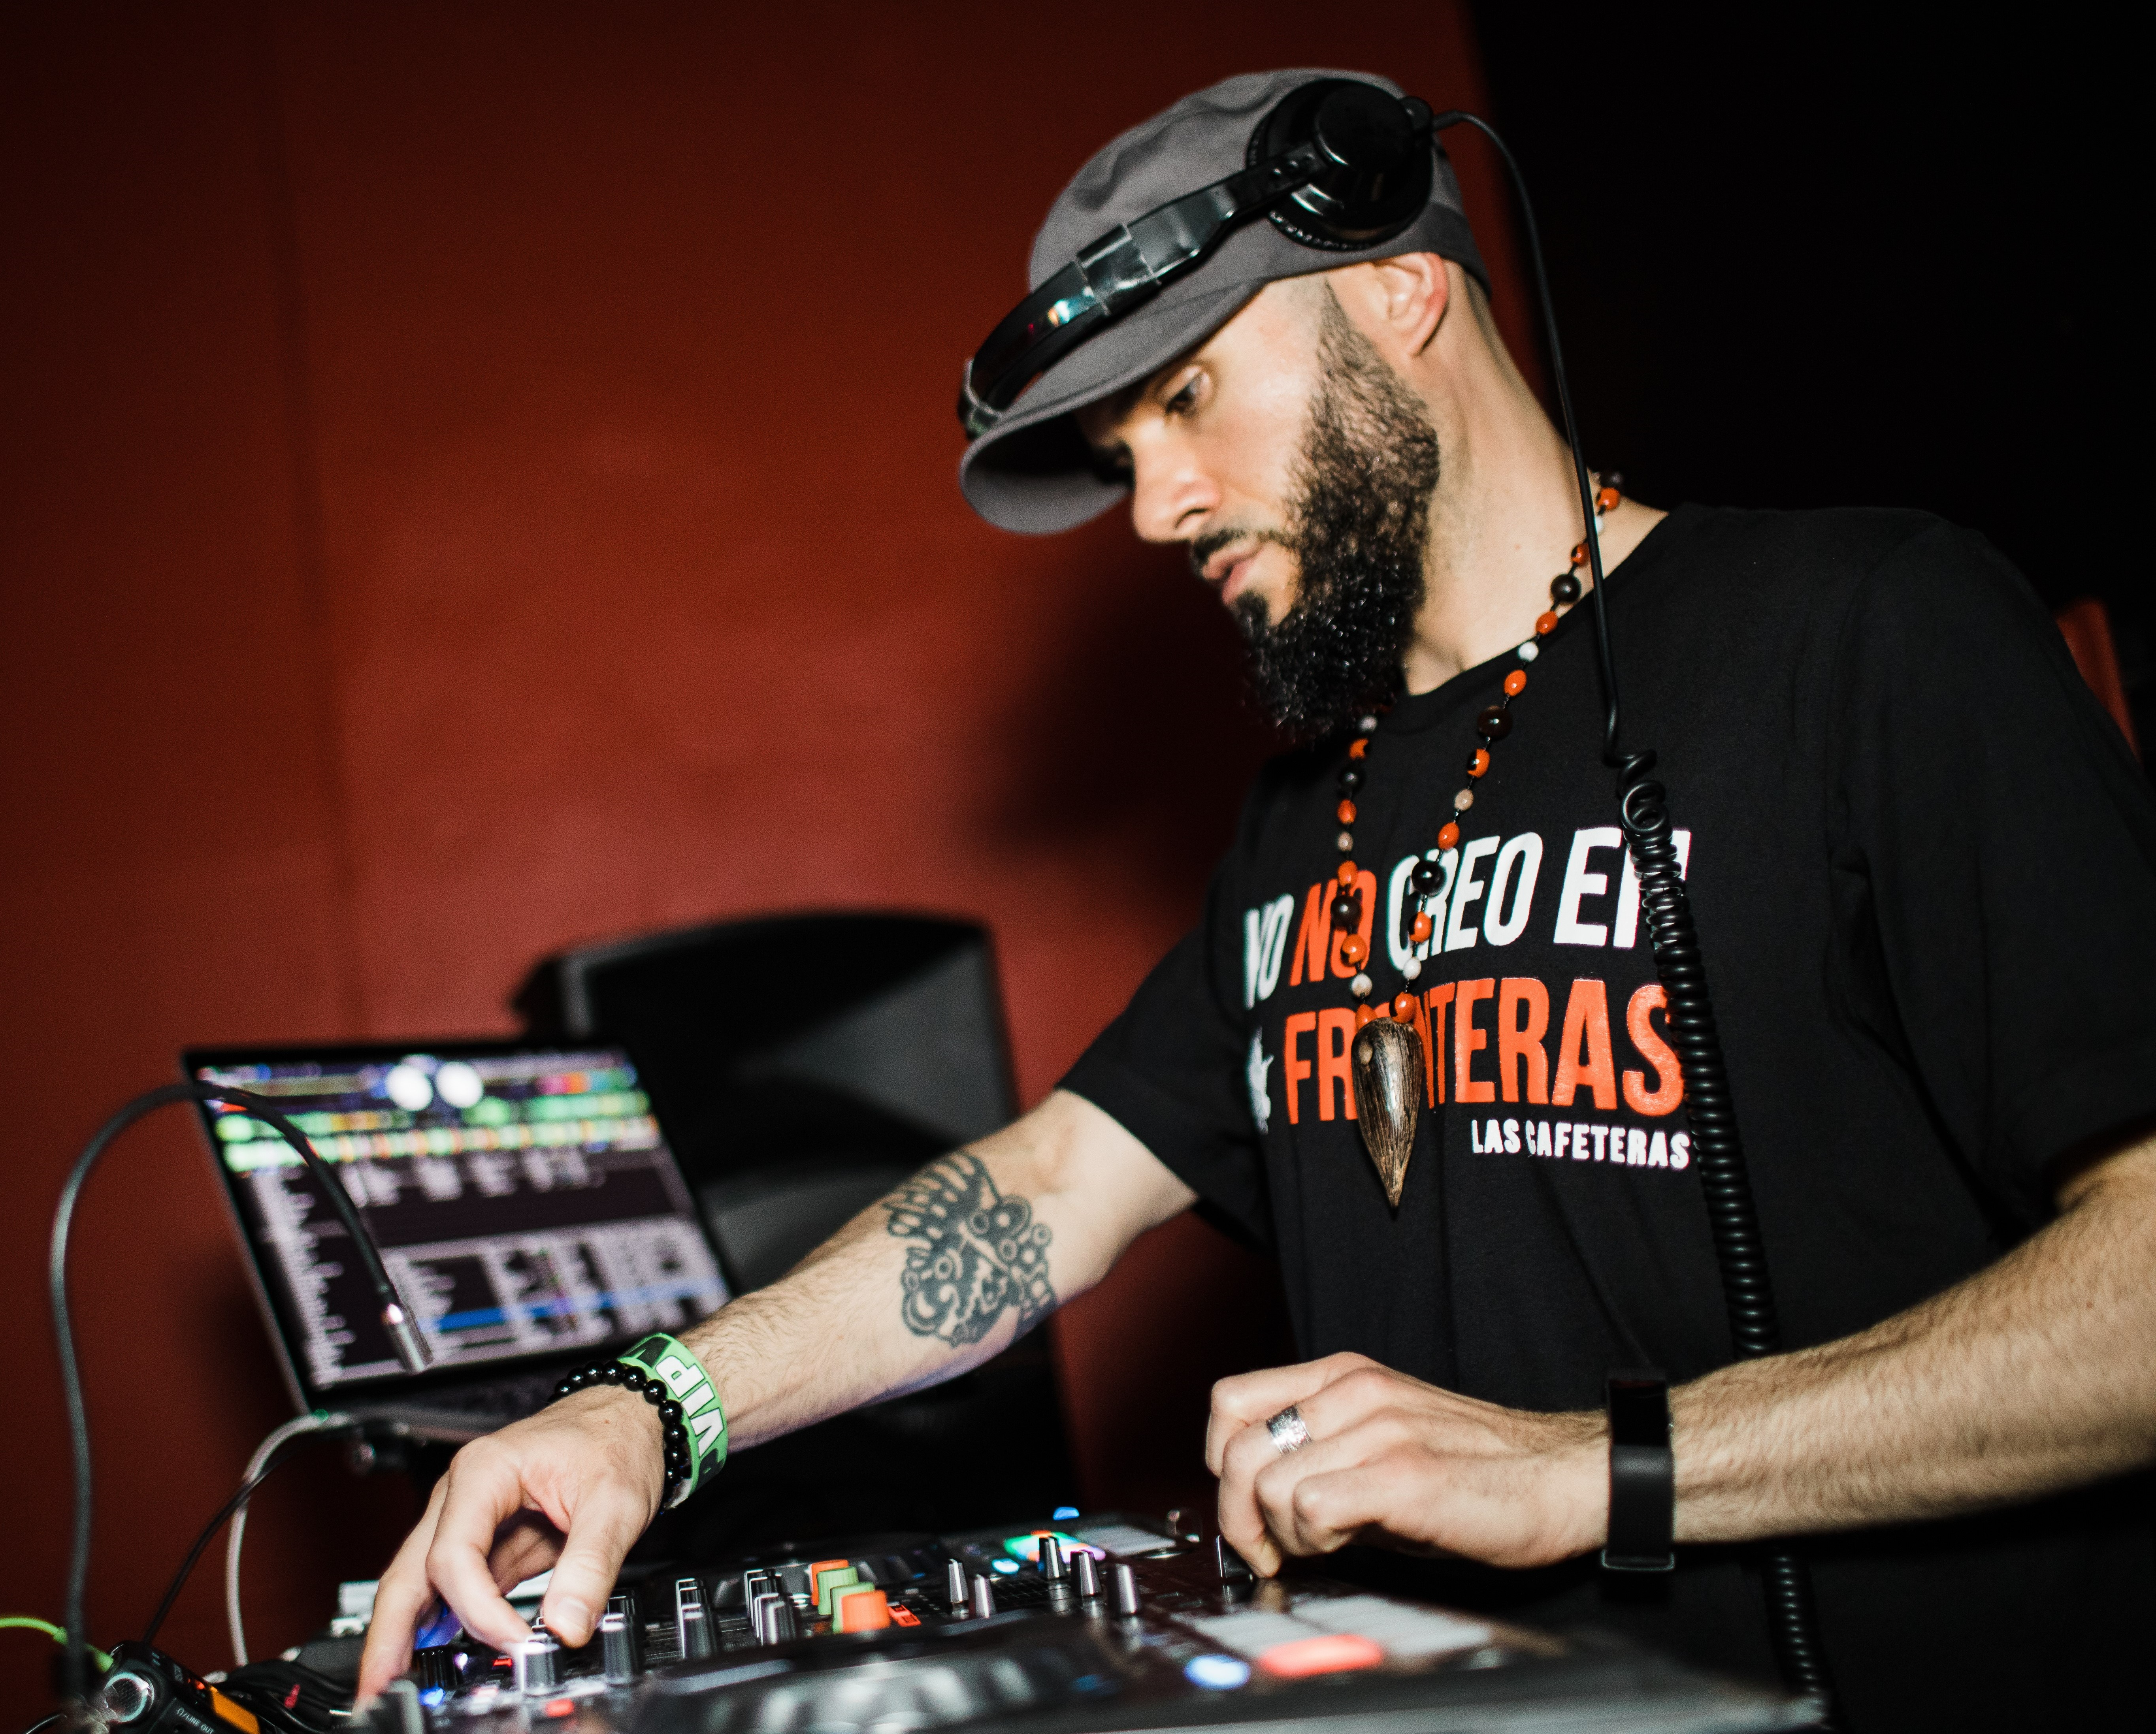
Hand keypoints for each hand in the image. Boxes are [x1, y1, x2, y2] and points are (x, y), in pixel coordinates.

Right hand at [355, 1387, 665, 1700]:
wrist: (631, 1417)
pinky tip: (437, 1653)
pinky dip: (450, 1620)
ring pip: (428, 1582)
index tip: (514, 1641)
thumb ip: (590, 1568)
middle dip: (390, 1631)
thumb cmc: (616, 1439)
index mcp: (485, 1472)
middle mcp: (465, 1493)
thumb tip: (566, 1625)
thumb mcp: (616, 1502)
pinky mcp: (493, 1540)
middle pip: (413, 1570)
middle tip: (376, 1685)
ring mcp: (474, 1517)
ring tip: (393, 1682)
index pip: (455, 1555)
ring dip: (408, 1632)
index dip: (478, 1608)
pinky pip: (462, 1585)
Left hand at [1207, 1353, 1604, 1576]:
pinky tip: (1351, 1544)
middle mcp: (1354, 1392)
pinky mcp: (1404, 1476)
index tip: (1245, 1502)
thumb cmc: (1478, 1468)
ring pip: (1269, 1483)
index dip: (1221, 1461)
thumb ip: (1323, 1450)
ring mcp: (1379, 1429)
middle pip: (1237, 1449)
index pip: (1231, 1401)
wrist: (1561, 1477)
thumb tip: (1259, 1498)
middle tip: (1269, 1548)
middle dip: (1239, 1515)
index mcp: (1344, 1376)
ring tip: (1327, 1542)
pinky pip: (1311, 1506)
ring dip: (1284, 1532)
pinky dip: (1316, 1540)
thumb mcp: (1384, 1439)